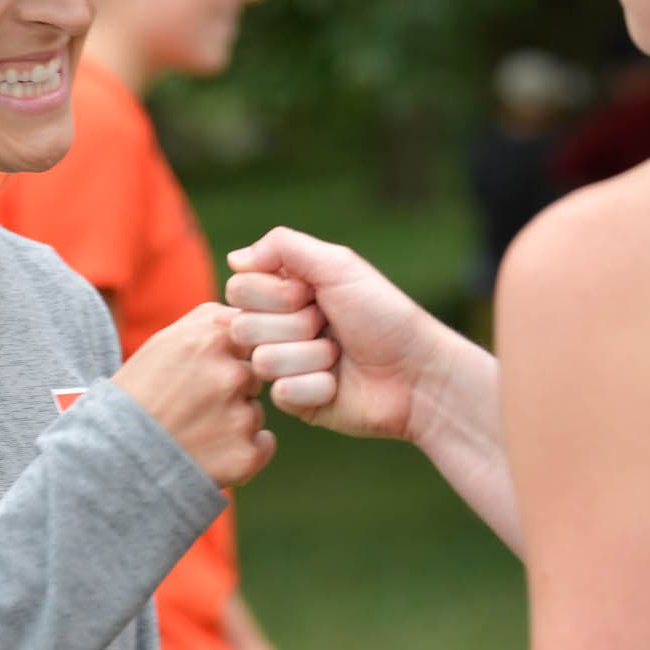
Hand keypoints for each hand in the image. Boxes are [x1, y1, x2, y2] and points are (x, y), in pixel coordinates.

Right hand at [114, 303, 275, 486]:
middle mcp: (232, 374)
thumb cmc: (139, 393)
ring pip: (255, 411)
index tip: (201, 376)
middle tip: (193, 407)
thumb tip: (248, 315)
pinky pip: (263, 444)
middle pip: (253, 377)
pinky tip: (211, 452)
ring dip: (235, 421)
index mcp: (212, 339)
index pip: (247, 343)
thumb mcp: (165, 341)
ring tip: (195, 430)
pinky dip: (244, 451)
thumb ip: (210, 320)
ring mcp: (241, 416)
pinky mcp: (246, 454)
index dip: (225, 361)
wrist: (114, 456)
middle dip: (232, 391)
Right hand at [225, 226, 441, 441]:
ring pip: (263, 361)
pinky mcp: (294, 402)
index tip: (313, 294)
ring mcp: (284, 366)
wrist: (416, 372)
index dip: (275, 294)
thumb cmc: (383, 315)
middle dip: (295, 325)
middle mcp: (277, 327)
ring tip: (339, 355)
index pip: (239, 288)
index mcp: (283, 292)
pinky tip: (339, 384)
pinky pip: (281, 393)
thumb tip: (233, 258)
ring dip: (311, 356)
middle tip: (329, 325)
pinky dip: (318, 386)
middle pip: (243, 326)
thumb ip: (283, 247)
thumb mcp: (337, 265)